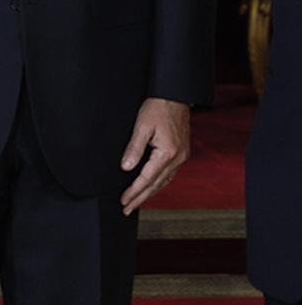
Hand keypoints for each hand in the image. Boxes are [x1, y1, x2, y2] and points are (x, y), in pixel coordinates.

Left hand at [119, 98, 189, 215]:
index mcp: (167, 153)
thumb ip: (134, 148)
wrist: (174, 96)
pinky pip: (168, 174)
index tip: (123, 200)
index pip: (147, 178)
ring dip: (149, 193)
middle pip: (156, 184)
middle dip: (140, 198)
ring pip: (163, 181)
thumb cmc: (157, 108)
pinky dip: (158, 183)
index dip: (134, 191)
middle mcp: (177, 158)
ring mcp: (181, 157)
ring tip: (136, 202)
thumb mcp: (142, 126)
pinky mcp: (181, 153)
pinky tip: (151, 187)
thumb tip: (125, 168)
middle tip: (127, 209)